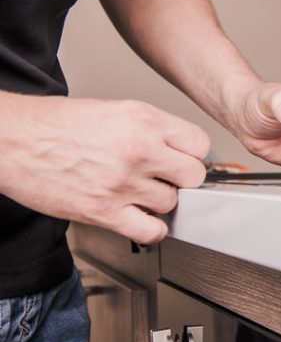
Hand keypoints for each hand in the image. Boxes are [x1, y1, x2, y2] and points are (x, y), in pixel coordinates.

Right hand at [0, 95, 209, 243]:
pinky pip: (152, 231)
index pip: (200, 144)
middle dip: (182, 180)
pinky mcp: (105, 211)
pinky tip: (138, 218)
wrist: (11, 140)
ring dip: (160, 203)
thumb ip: (150, 129)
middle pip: (194, 176)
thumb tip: (176, 149)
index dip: (192, 155)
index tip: (183, 160)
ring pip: (172, 204)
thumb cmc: (53, 125)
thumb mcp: (113, 110)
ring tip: (139, 194)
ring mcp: (124, 182)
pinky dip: (150, 229)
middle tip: (165, 179)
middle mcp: (139, 149)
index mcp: (143, 120)